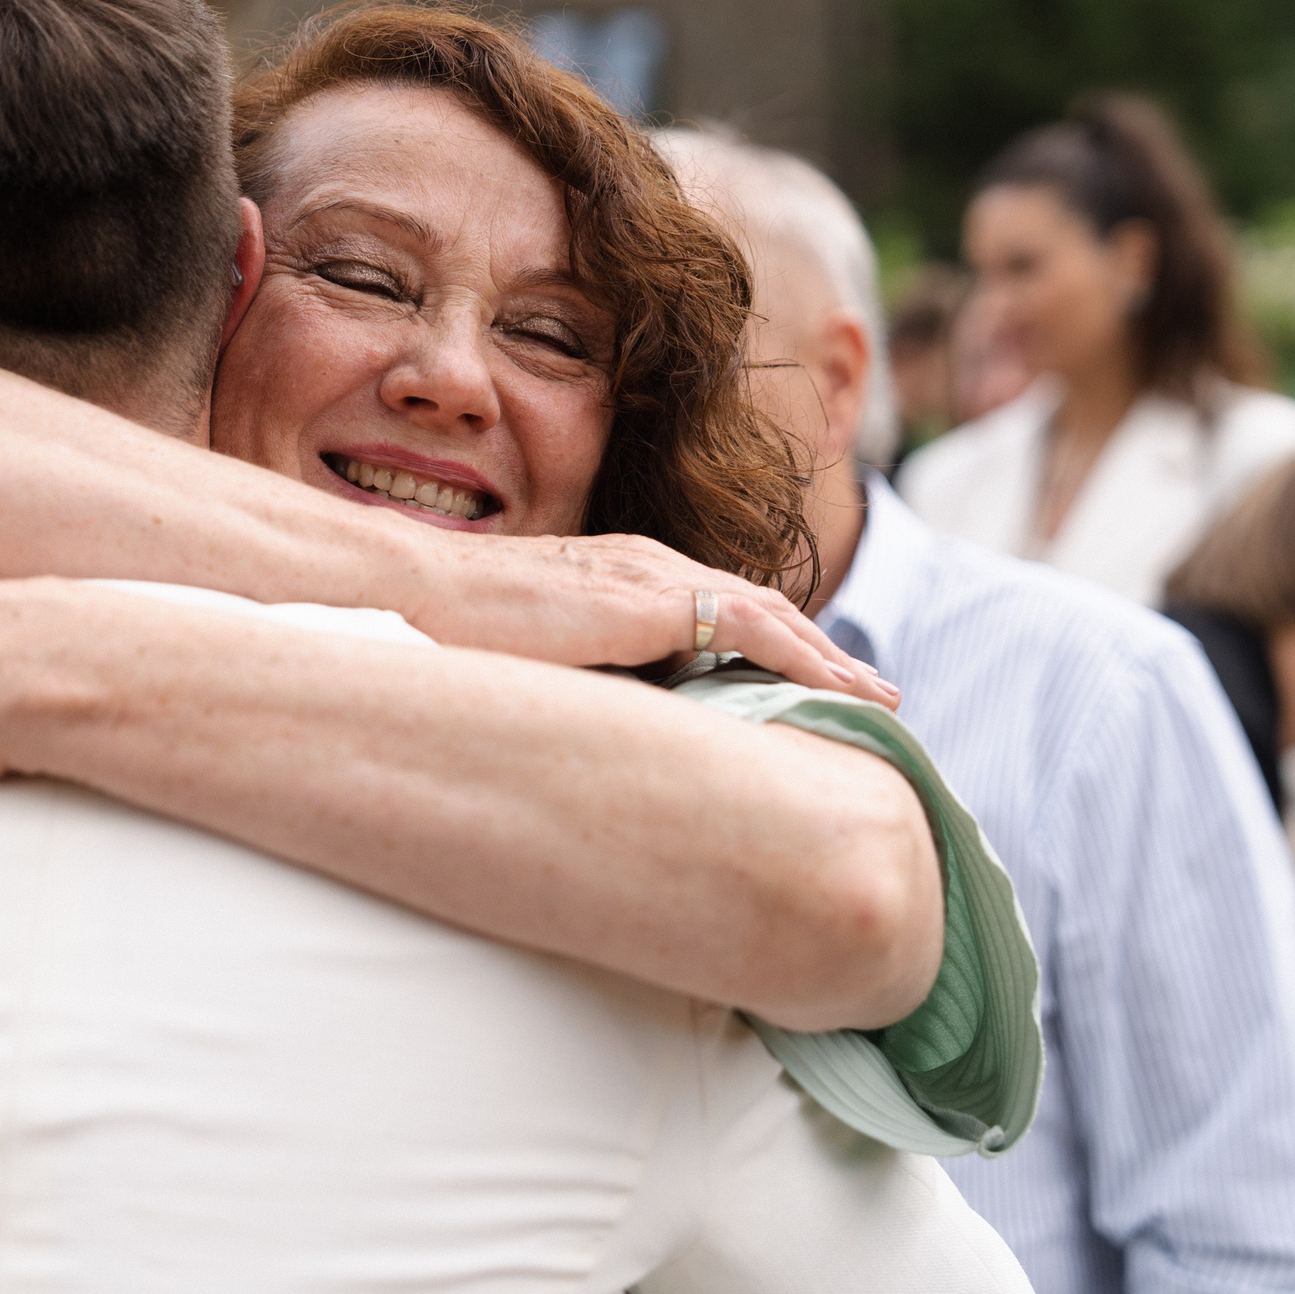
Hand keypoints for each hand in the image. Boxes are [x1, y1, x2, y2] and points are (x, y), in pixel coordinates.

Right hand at [424, 531, 896, 708]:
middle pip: (762, 607)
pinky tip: (835, 691)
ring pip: (772, 615)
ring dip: (828, 657)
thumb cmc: (454, 629)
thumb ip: (581, 675)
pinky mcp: (651, 599)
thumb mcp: (534, 654)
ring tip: (875, 698)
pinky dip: (802, 658)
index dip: (776, 644)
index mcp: (623, 575)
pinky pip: (753, 628)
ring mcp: (653, 575)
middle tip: (873, 693)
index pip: (720, 606)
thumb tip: (610, 729)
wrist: (418, 589)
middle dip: (821, 650)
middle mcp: (650, 564)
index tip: (817, 681)